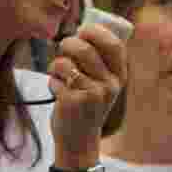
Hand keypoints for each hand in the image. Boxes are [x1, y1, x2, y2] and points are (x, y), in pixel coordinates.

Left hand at [49, 23, 124, 163]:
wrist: (79, 141)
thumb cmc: (86, 106)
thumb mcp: (102, 85)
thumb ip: (98, 62)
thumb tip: (81, 31)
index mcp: (119, 77)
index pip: (114, 44)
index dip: (96, 31)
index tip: (83, 30)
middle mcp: (109, 85)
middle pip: (84, 49)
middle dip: (68, 44)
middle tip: (62, 49)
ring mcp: (92, 94)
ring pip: (66, 63)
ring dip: (56, 65)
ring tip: (58, 74)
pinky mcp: (72, 102)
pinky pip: (55, 79)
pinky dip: (52, 82)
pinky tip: (57, 92)